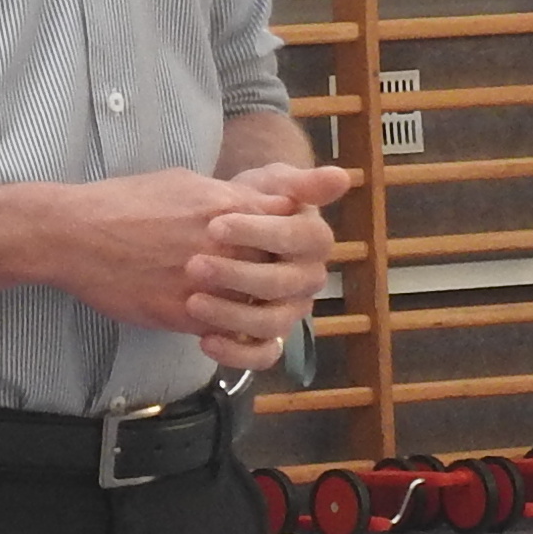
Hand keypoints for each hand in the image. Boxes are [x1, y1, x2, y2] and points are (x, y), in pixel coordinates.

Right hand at [40, 167, 299, 337]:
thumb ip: (225, 196)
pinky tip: (216, 324)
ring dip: (252, 307)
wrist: (74, 234)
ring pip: (257, 305)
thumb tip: (250, 204)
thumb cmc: (121, 202)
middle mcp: (226, 245)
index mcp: (228, 207)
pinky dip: (228, 332)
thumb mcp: (182, 182)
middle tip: (266, 281)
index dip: (288, 239)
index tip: (280, 246)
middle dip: (274, 275)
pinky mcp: (183, 314)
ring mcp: (207, 283)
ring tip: (240, 305)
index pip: (289, 225)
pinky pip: (226, 332)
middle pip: (280, 268)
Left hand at [183, 162, 347, 374]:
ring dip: (231, 315)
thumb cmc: (249, 202)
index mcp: (313, 240)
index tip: (216, 225)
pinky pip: (262, 355)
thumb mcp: (268, 183)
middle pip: (283, 283)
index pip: (299, 238)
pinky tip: (204, 341)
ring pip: (272, 323)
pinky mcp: (267, 336)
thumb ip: (299, 182)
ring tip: (192, 302)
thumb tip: (340, 177)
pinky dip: (235, 353)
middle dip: (237, 275)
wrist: (221, 227)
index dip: (259, 232)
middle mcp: (307, 278)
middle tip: (195, 265)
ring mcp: (289, 310)